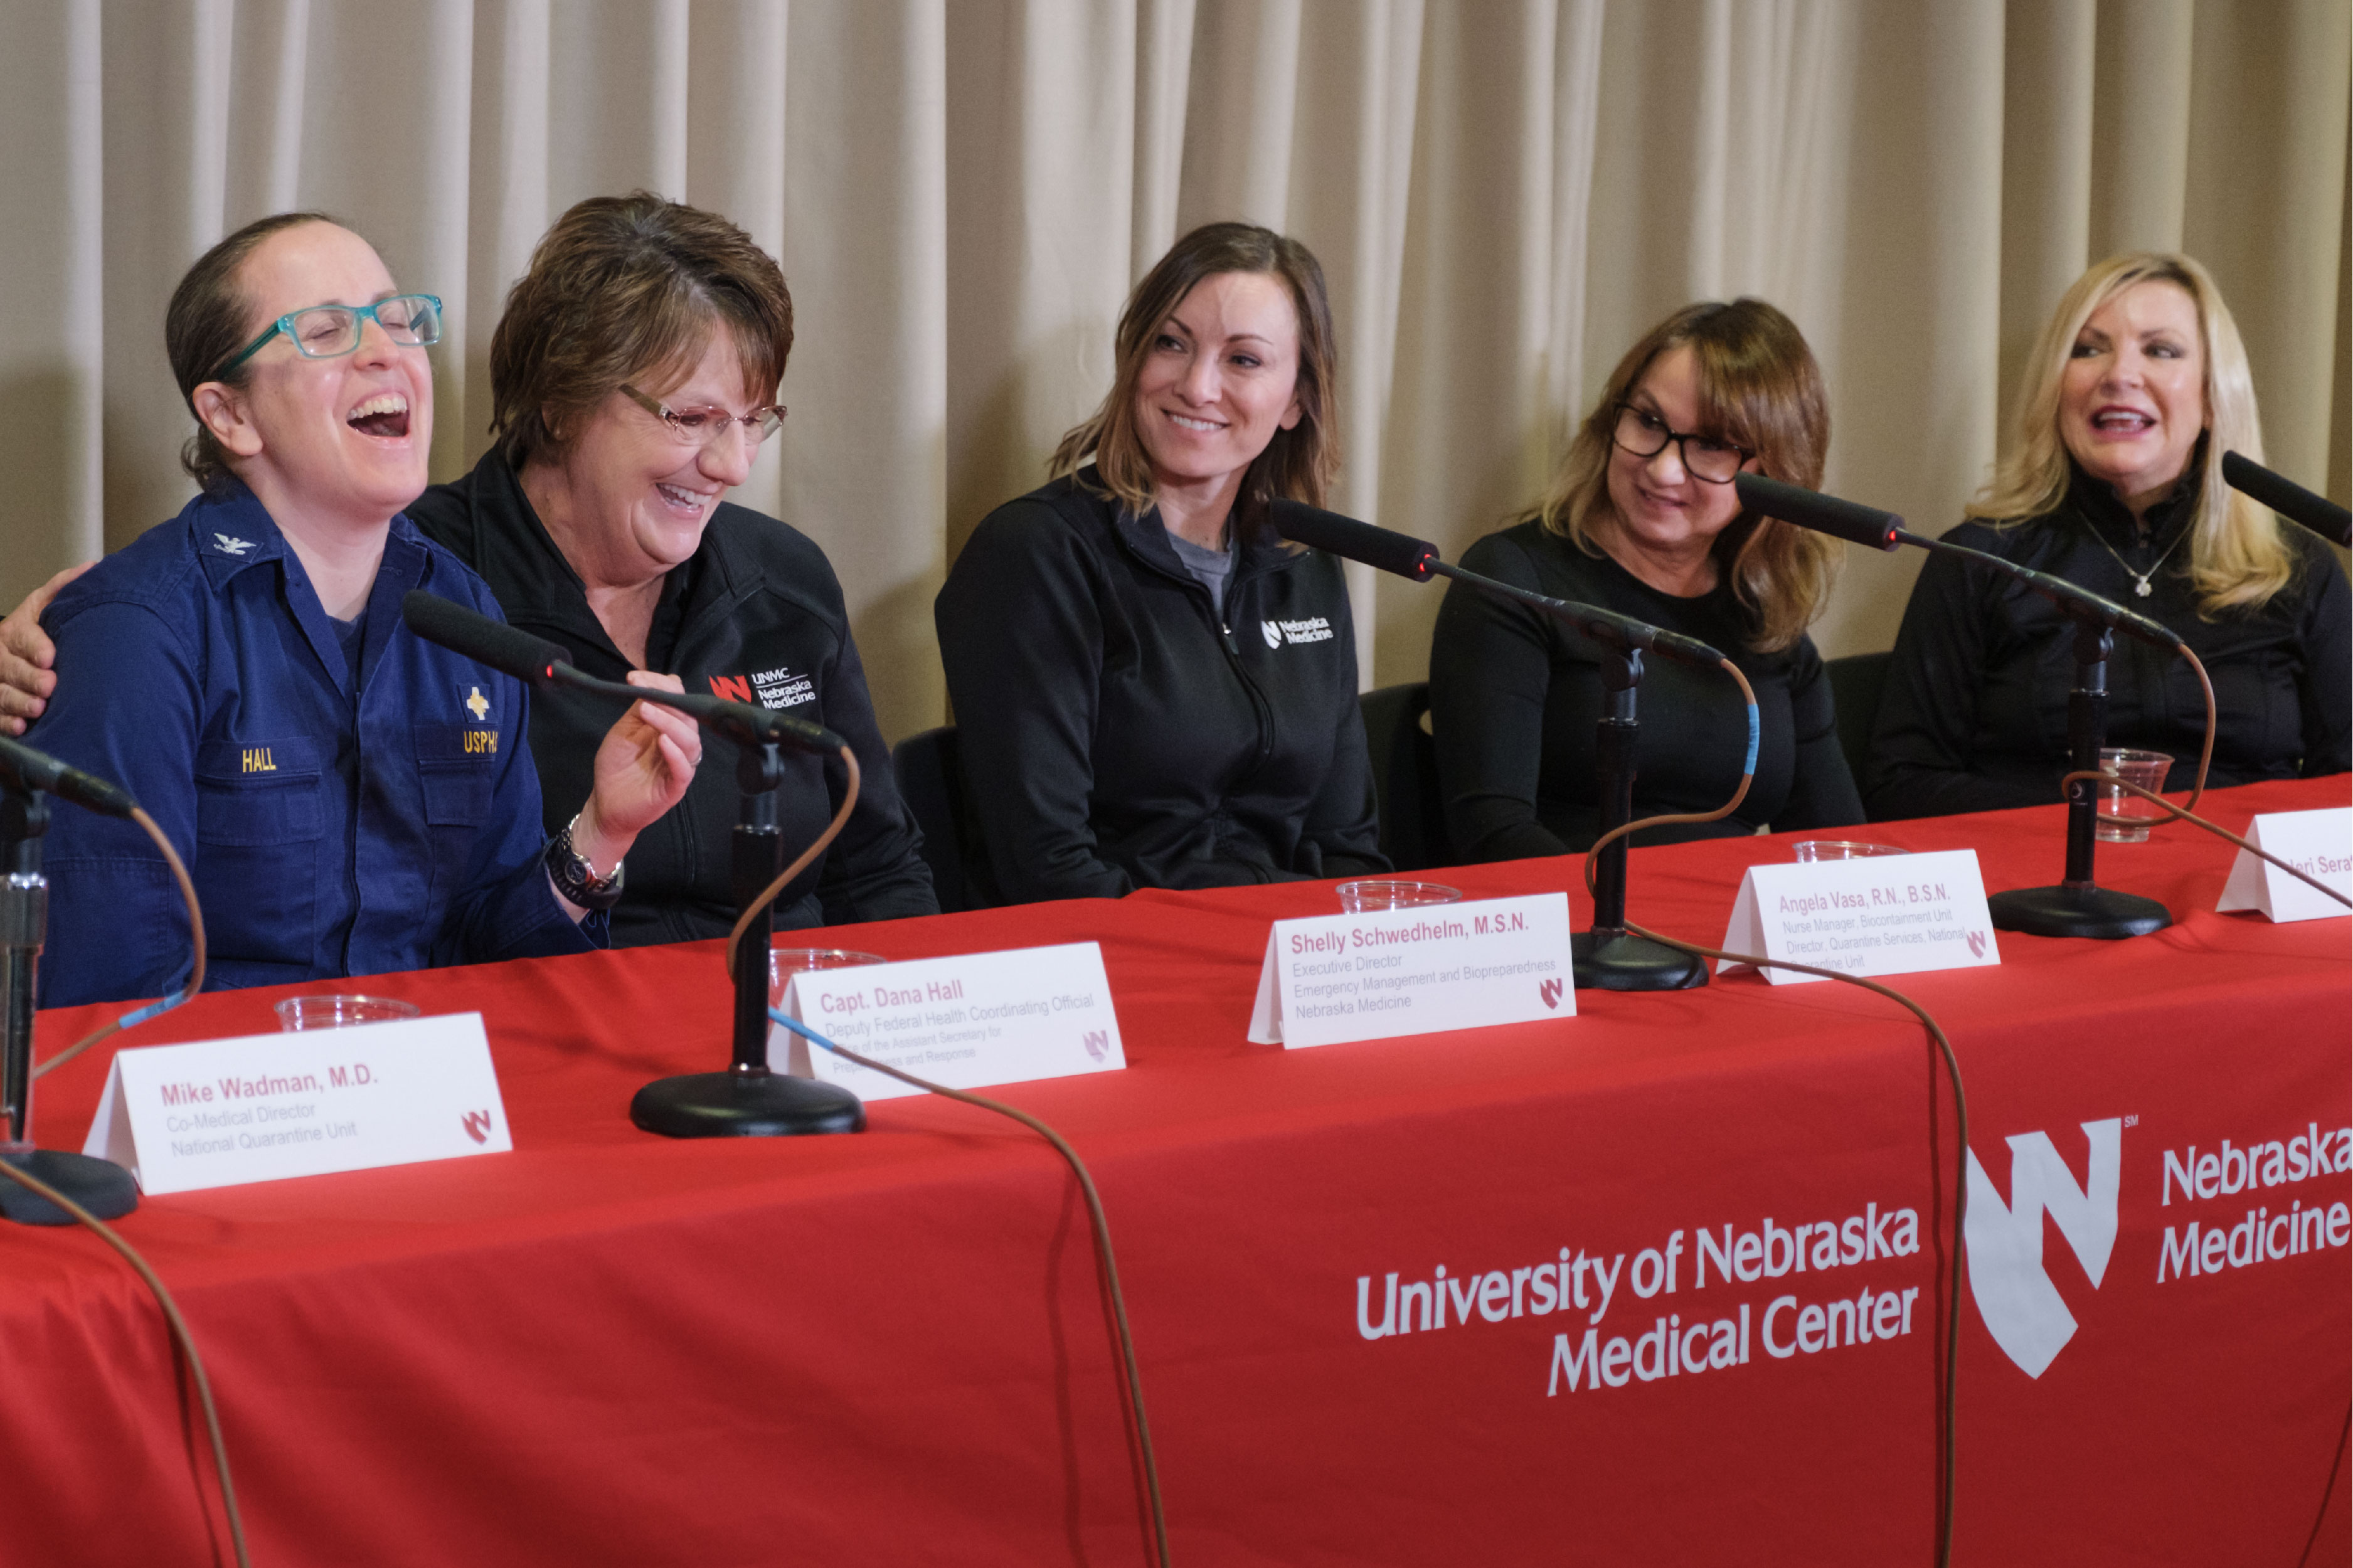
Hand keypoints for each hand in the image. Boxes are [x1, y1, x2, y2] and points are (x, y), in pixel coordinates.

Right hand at [0, 563, 92, 734]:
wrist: (22, 651)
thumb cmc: (41, 629)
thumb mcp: (48, 605)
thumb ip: (64, 588)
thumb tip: (93, 568)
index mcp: (15, 630)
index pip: (23, 637)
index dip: (34, 646)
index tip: (50, 657)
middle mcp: (0, 655)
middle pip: (8, 667)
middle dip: (27, 677)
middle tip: (49, 686)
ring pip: (0, 692)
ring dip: (18, 701)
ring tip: (38, 709)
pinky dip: (6, 722)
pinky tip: (21, 727)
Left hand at [570, 671, 700, 873]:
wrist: (606, 804)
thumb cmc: (616, 768)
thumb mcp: (624, 731)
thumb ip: (639, 710)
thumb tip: (647, 684)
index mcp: (670, 728)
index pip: (678, 700)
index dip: (663, 686)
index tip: (636, 677)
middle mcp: (680, 744)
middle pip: (688, 718)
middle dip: (667, 701)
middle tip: (643, 691)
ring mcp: (679, 765)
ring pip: (689, 741)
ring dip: (670, 723)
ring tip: (646, 711)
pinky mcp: (675, 787)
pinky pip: (684, 768)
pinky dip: (676, 754)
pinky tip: (662, 742)